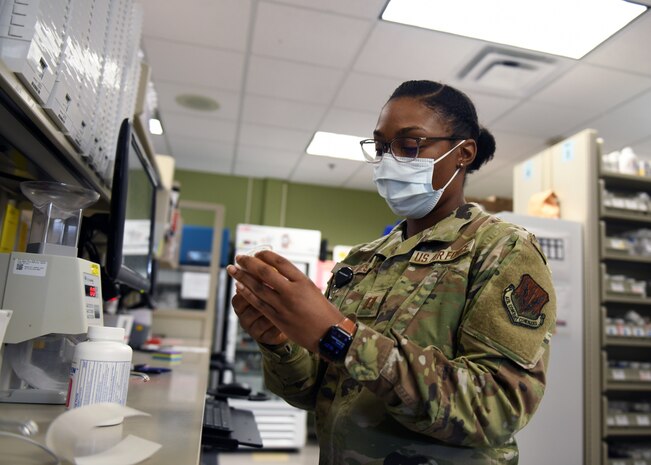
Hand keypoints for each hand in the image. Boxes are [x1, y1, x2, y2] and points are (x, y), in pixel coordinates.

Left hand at [226, 250, 343, 352]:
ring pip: (258, 288)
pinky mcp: (278, 319)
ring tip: (232, 270)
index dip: (265, 256)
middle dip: (249, 263)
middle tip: (239, 257)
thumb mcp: (313, 289)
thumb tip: (276, 272)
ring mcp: (284, 306)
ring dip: (242, 277)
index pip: (280, 262)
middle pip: (265, 272)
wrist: (330, 334)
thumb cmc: (324, 311)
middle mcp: (292, 292)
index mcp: (303, 281)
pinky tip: (239, 287)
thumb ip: (295, 281)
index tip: (257, 253)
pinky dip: (247, 294)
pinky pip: (258, 303)